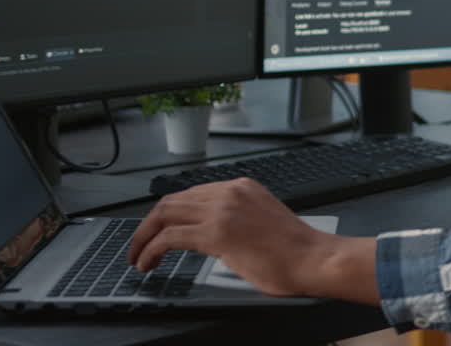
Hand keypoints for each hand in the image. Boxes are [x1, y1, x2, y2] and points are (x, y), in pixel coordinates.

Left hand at [127, 178, 378, 302]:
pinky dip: (151, 250)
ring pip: (164, 214)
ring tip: (138, 257)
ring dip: (143, 237)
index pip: (191, 193)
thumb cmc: (295, 250)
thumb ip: (235, 221)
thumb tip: (212, 238)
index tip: (158, 230)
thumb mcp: (261, 221)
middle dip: (148, 224)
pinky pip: (168, 238)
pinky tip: (147, 264)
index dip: (168, 213)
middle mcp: (229, 191)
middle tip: (139, 245)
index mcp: (242, 186)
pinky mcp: (215, 232)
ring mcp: (222, 209)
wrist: (312, 258)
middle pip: (171, 201)